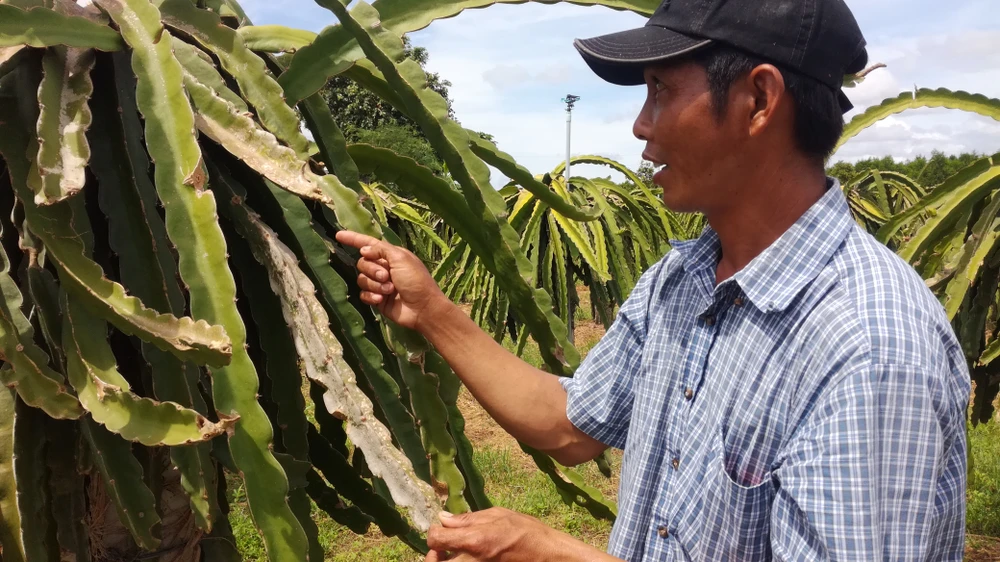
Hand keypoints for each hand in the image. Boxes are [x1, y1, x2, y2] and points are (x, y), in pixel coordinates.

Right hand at [335, 230, 449, 329]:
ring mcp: (379, 284)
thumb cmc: (416, 280)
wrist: (422, 308)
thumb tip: (363, 250)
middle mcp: (384, 268)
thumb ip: (381, 250)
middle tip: (387, 276)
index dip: (353, 239)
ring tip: (390, 290)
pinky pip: (363, 294)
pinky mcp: (377, 299)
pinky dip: (371, 296)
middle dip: (372, 270)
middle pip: (362, 263)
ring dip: (375, 285)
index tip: (338, 235)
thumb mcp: (401, 259)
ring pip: (362, 279)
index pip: (368, 244)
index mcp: (391, 255)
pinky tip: (381, 300)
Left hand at [425, 508, 573, 561]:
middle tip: (439, 549)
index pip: (435, 540)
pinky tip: (468, 557)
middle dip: (433, 556)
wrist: (549, 557)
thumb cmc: (528, 532)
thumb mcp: (499, 515)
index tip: (440, 528)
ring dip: (446, 561)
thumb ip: (468, 519)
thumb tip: (444, 518)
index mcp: (474, 542)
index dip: (433, 532)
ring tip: (452, 554)